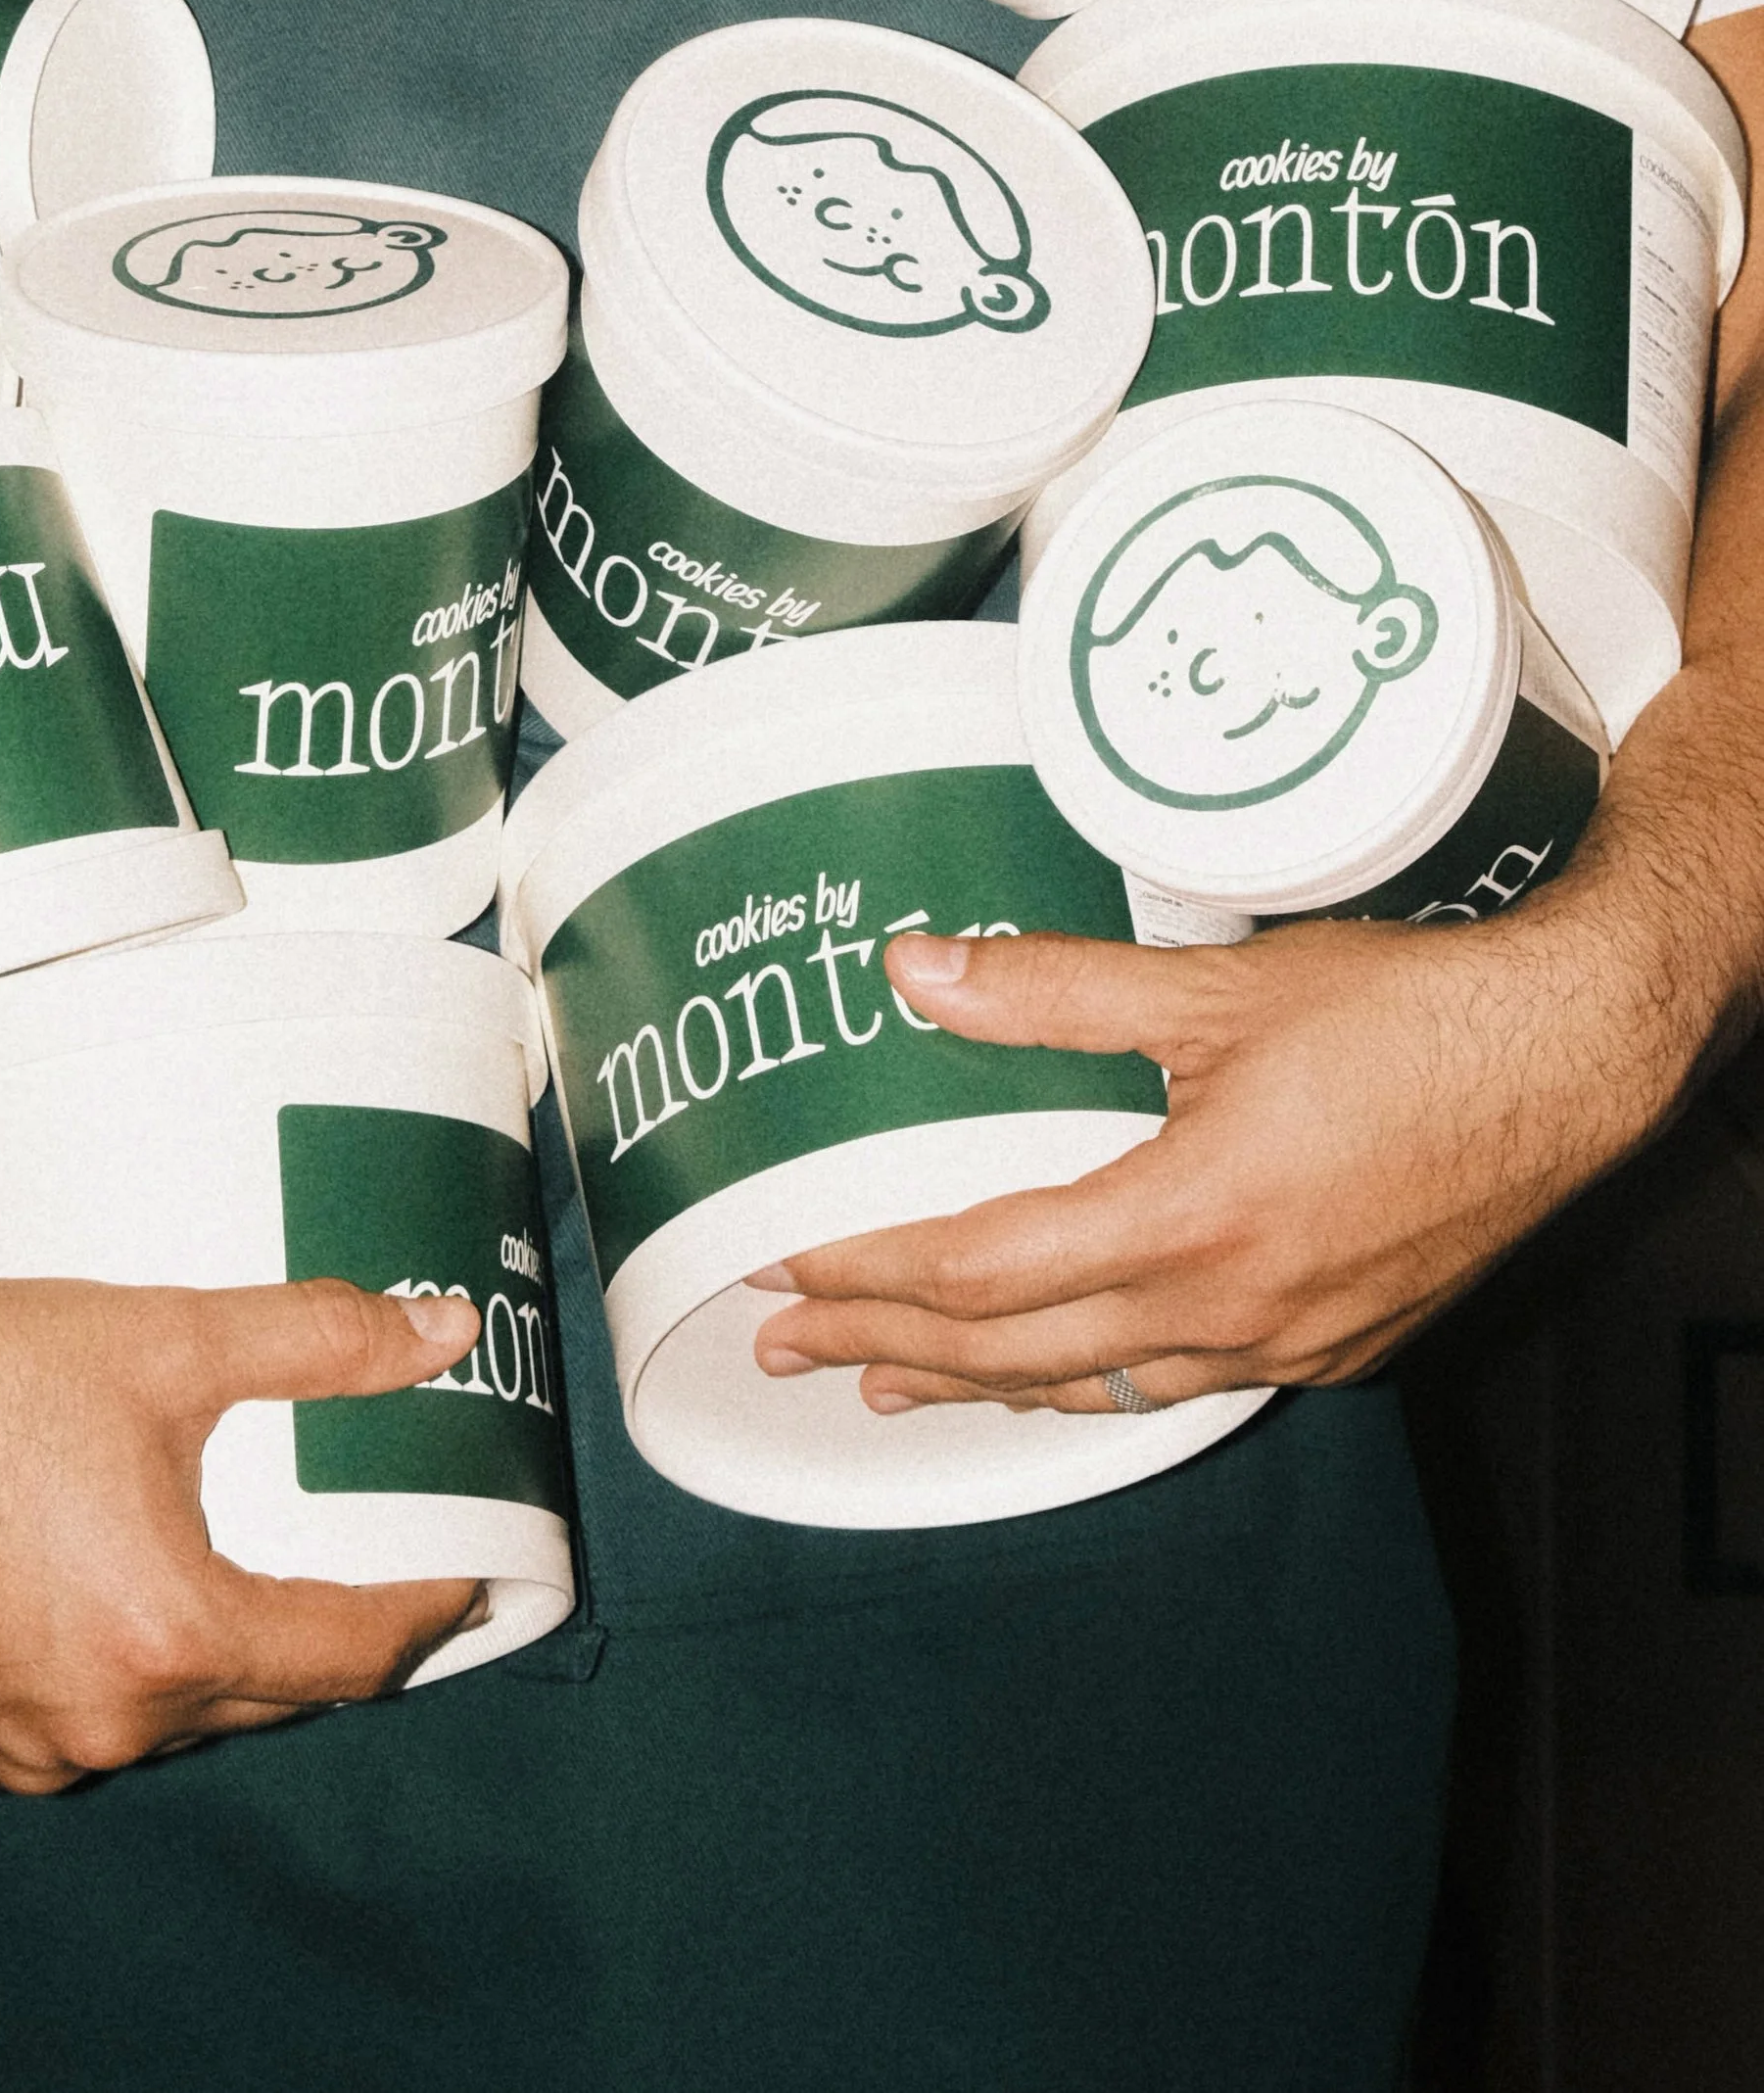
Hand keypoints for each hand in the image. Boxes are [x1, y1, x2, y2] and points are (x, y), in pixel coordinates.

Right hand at [0, 1263, 486, 1790]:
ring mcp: (17, 1749)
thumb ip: (323, 1342)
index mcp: (168, 1634)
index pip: (348, 1654)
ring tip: (232, 1582)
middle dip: (317, 1638)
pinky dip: (107, 1686)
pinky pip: (70, 1733)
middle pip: (262, 1695)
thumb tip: (443, 1330)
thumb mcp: (177, 1340)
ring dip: (208, 1666)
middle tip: (355, 1569)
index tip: (462, 1583)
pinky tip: (110, 1615)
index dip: (420, 1614)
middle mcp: (99, 1720)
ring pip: (164, 1721)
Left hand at [749, 901, 1696, 1416]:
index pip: (984, 1271)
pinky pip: (1183, 1385)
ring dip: (983, 1385)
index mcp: (1190, 1221)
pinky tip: (1064, 1372)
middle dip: (889, 1347)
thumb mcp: (1213, 985)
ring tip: (893, 1385)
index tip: (783, 1267)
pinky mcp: (1339, 1345)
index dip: (871, 1272)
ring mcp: (1290, 1343)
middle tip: (786, 1349)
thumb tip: (914, 970)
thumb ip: (1052, 988)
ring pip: (1101, 1387)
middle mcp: (1233, 1308)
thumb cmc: (1407, 1015)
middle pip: (1018, 1352)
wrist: (1573, 1061)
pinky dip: (1096, 1382)